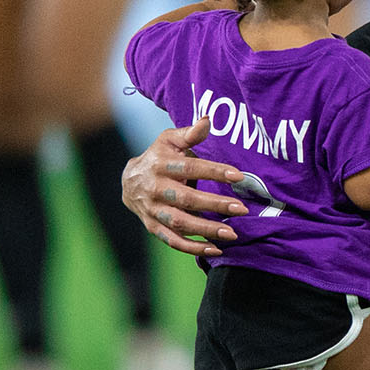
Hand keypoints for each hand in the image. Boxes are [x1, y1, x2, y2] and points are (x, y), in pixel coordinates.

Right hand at [120, 117, 247, 255]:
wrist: (128, 181)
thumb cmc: (159, 157)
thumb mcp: (170, 140)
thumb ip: (190, 134)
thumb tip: (207, 120)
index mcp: (161, 164)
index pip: (190, 168)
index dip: (214, 172)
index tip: (239, 176)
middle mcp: (155, 188)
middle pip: (186, 200)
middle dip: (215, 205)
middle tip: (241, 209)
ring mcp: (152, 210)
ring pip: (180, 223)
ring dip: (206, 231)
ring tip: (232, 234)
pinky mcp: (153, 227)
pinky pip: (172, 241)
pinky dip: (192, 248)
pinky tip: (214, 249)